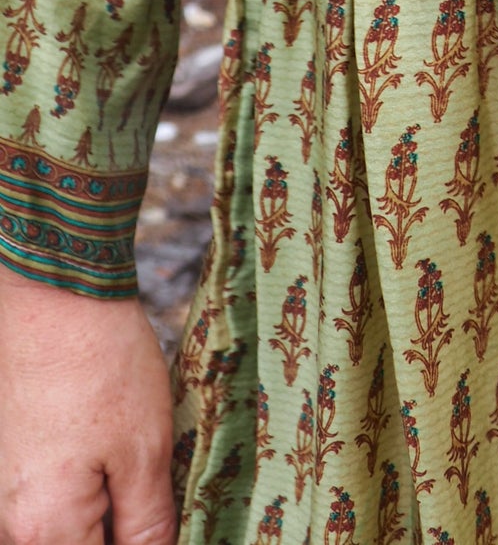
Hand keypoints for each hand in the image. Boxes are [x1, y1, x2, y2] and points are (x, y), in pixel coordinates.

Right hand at [0, 262, 176, 544]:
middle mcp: (10, 525)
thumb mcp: (145, 449)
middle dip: (121, 530)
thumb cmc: (101, 363)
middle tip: (153, 493)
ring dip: (104, 513)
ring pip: (64, 530)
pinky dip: (85, 491)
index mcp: (44, 532)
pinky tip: (113, 453)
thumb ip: (147, 524)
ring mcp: (3, 497)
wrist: (53, 293)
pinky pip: (49, 503)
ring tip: (137, 468)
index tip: (164, 526)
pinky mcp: (9, 468)